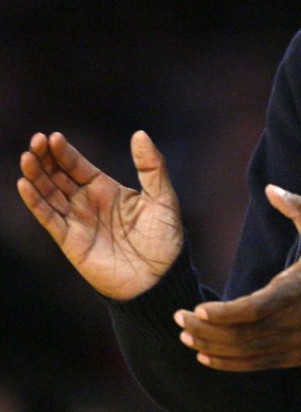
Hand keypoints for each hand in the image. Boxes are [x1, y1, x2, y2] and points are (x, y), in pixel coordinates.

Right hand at [18, 131, 183, 300]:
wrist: (160, 278)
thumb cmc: (165, 238)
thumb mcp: (162, 196)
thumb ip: (151, 166)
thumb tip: (139, 133)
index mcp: (107, 189)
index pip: (78, 166)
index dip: (65, 152)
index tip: (54, 137)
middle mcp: (88, 203)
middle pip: (59, 176)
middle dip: (45, 159)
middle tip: (36, 140)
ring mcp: (78, 222)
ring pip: (49, 194)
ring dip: (36, 176)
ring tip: (27, 156)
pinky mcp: (71, 242)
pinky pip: (49, 219)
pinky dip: (36, 202)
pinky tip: (25, 184)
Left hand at [174, 185, 300, 371]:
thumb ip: (297, 210)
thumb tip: (271, 187)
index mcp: (295, 292)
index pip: (250, 310)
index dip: (220, 314)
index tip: (195, 309)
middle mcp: (291, 323)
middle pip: (239, 336)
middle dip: (205, 331)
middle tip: (178, 321)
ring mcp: (293, 345)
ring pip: (244, 354)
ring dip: (212, 348)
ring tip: (187, 338)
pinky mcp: (296, 358)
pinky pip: (256, 365)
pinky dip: (230, 364)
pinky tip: (209, 356)